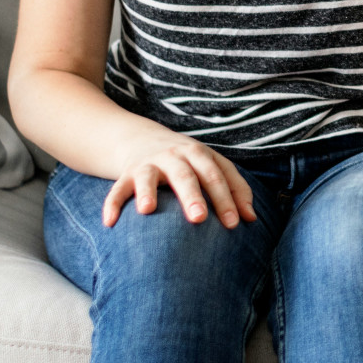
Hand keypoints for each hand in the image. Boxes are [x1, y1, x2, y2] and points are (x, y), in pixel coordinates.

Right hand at [101, 137, 257, 229]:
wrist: (142, 138)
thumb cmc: (187, 160)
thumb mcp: (212, 165)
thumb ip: (235, 188)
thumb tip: (253, 219)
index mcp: (199, 154)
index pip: (216, 175)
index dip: (226, 198)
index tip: (234, 224)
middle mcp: (174, 157)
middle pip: (185, 175)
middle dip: (192, 195)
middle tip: (199, 218)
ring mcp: (148, 164)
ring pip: (148, 177)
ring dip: (147, 192)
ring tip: (147, 210)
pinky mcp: (126, 173)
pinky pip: (117, 189)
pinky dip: (112, 204)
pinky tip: (110, 223)